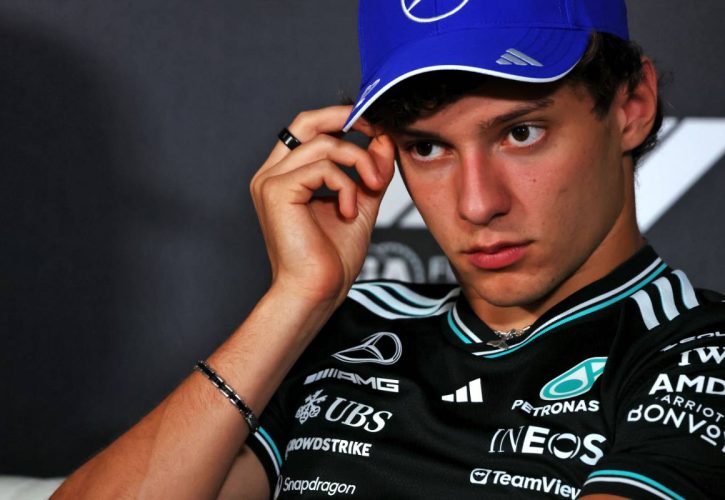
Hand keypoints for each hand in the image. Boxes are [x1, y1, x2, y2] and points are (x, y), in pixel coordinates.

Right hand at [250, 106, 394, 306]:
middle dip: (346, 117)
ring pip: (324, 143)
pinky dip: (347, 186)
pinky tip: (350, 211)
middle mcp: (273, 173)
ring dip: (360, 162)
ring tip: (373, 188)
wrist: (317, 292)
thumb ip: (369, 171)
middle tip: (377, 129)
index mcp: (287, 176)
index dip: (343, 119)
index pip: (311, 129)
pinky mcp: (276, 191)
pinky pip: (322, 168)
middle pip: (307, 121)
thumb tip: (383, 139)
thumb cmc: (332, 258)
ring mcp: (270, 180)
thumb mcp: (360, 203)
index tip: (376, 127)